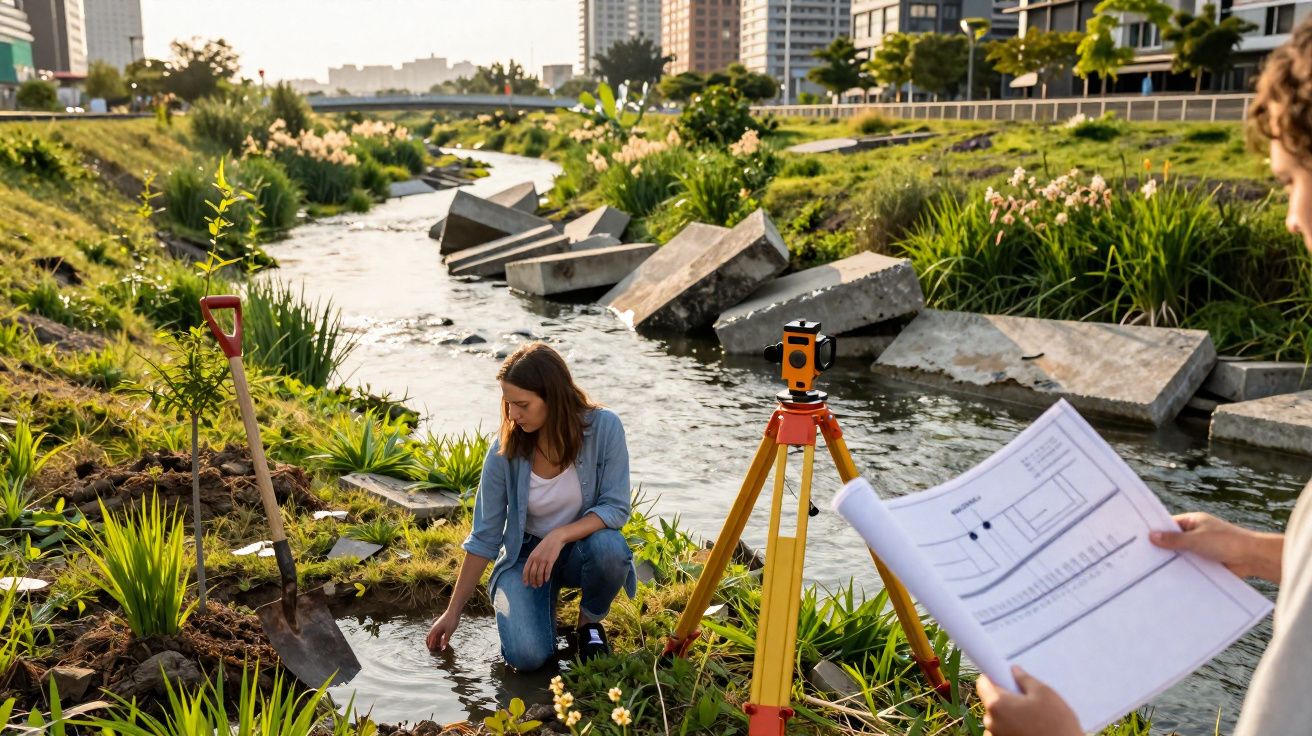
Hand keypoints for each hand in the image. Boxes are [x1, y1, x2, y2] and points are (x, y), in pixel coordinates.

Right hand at [426, 608, 459, 651]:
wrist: (454, 610)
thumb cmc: (451, 621)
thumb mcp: (449, 632)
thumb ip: (445, 640)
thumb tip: (442, 648)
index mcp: (435, 630)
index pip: (430, 640)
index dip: (430, 645)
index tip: (432, 651)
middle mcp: (435, 628)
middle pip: (430, 637)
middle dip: (431, 643)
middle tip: (433, 650)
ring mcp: (438, 626)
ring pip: (435, 635)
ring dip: (435, 641)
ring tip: (438, 647)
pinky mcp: (442, 625)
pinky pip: (438, 633)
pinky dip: (439, 637)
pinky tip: (442, 640)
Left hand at [523, 531, 565, 587]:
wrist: (555, 539)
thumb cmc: (545, 546)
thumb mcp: (536, 552)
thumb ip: (533, 560)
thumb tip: (531, 570)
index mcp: (531, 557)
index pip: (526, 570)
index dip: (525, 578)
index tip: (526, 584)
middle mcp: (536, 559)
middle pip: (532, 573)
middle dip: (533, 581)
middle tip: (535, 586)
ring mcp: (543, 560)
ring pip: (539, 574)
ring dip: (539, 581)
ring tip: (540, 584)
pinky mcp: (551, 560)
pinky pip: (547, 571)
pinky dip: (546, 577)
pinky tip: (546, 580)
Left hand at [976, 667, 1080, 735]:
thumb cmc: (1057, 724)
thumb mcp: (1044, 693)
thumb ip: (1024, 679)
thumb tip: (1014, 671)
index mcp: (997, 704)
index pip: (982, 683)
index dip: (993, 677)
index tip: (1003, 678)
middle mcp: (991, 722)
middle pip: (990, 702)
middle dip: (1005, 699)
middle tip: (1026, 702)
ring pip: (996, 720)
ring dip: (1007, 717)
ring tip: (1030, 721)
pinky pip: (1000, 734)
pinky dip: (1009, 731)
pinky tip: (1027, 732)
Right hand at [1150, 512, 1282, 581]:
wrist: (1254, 558)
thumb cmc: (1227, 542)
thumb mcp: (1196, 540)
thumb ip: (1173, 540)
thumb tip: (1151, 536)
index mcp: (1193, 522)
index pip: (1169, 525)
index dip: (1155, 531)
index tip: (1138, 539)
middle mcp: (1196, 534)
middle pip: (1173, 541)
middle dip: (1162, 548)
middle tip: (1140, 557)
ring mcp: (1202, 549)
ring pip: (1181, 555)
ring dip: (1173, 561)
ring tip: (1151, 571)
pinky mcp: (1207, 563)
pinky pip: (1190, 566)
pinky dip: (1183, 571)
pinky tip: (1169, 579)